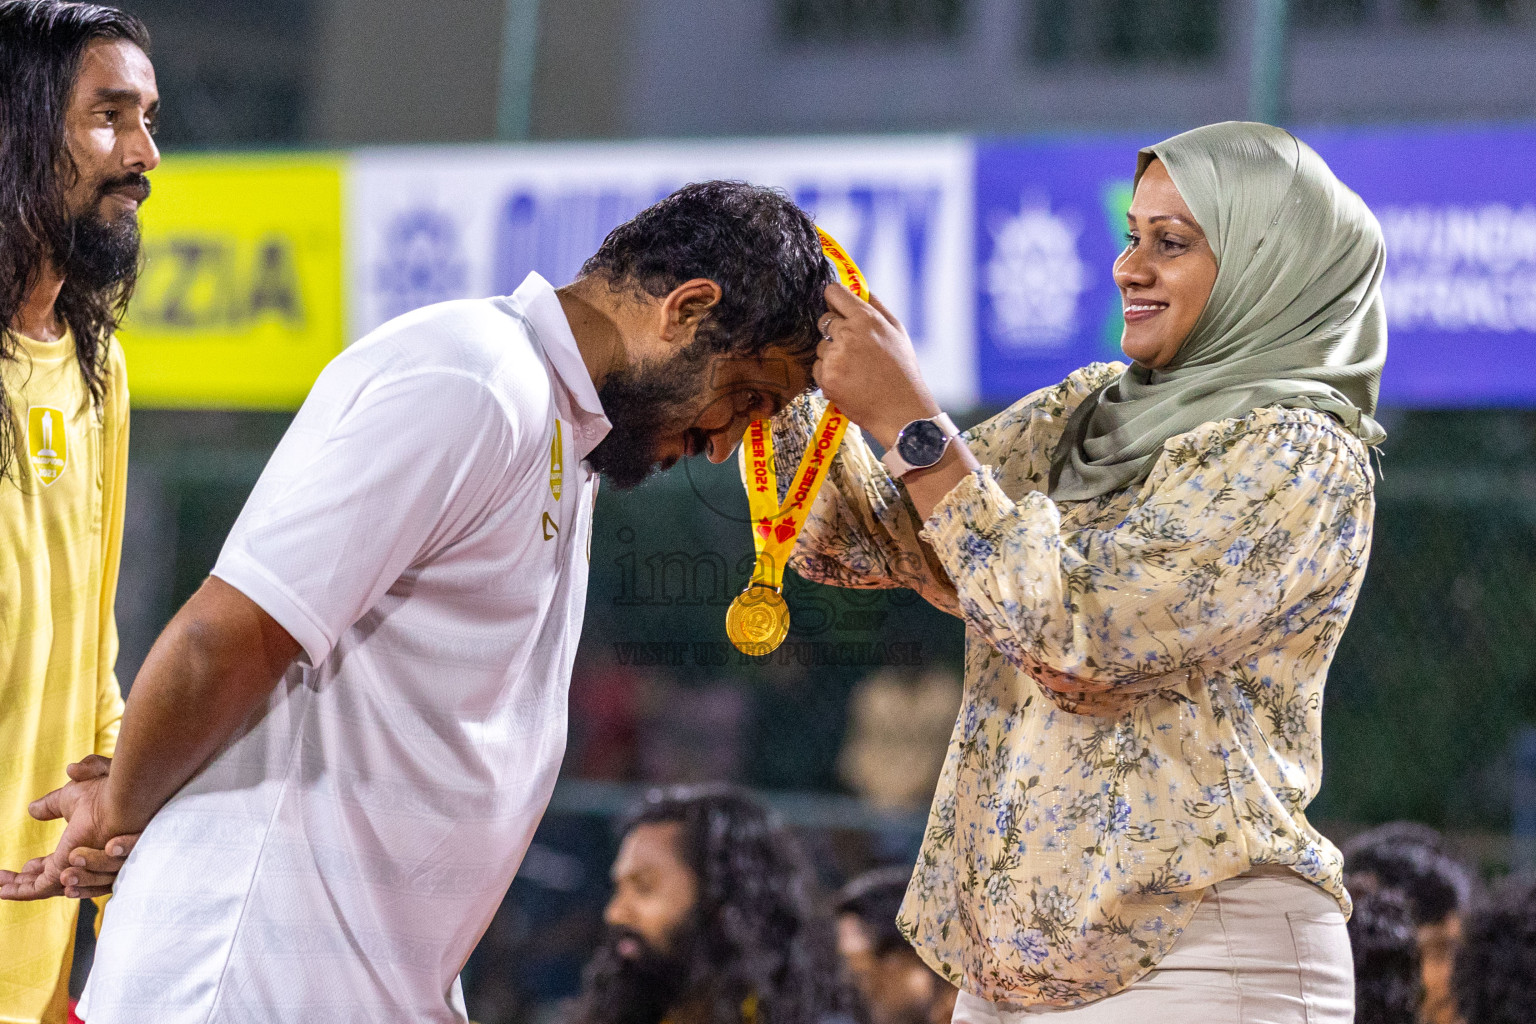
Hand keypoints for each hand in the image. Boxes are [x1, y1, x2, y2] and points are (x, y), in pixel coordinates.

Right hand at [0, 755, 139, 900]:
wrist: (120, 799)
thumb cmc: (107, 790)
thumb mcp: (72, 795)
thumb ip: (53, 804)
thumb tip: (34, 808)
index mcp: (84, 844)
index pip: (60, 863)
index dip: (40, 867)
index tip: (25, 866)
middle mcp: (81, 861)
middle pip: (51, 880)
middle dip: (26, 882)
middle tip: (3, 882)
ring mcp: (73, 869)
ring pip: (43, 887)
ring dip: (18, 888)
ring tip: (0, 887)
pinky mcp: (65, 872)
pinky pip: (39, 889)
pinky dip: (19, 891)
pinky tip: (1, 889)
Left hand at [814, 283, 940, 447]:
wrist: (900, 410)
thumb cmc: (902, 369)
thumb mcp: (897, 331)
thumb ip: (876, 306)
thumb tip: (858, 288)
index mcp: (866, 318)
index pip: (834, 293)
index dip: (834, 298)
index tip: (837, 306)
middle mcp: (848, 334)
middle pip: (824, 320)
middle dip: (834, 330)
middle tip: (853, 347)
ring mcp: (835, 357)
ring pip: (820, 346)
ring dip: (832, 354)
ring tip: (855, 369)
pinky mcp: (826, 378)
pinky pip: (817, 367)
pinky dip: (828, 374)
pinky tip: (848, 381)